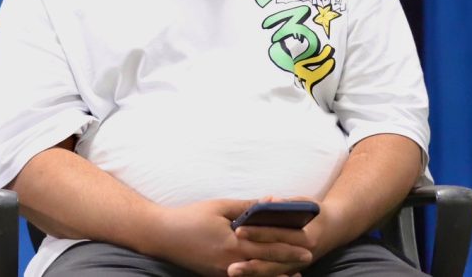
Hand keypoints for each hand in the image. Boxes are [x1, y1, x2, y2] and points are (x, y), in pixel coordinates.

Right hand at [147, 199, 313, 276]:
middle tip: (308, 257)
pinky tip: (268, 276)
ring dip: (277, 274)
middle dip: (289, 260)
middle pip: (268, 262)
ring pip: (257, 275)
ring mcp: (223, 272)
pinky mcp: (217, 276)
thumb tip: (270, 202)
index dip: (290, 243)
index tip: (308, 241)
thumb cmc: (189, 218)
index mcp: (233, 243)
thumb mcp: (219, 207)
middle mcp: (231, 262)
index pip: (269, 244)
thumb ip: (247, 207)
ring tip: (295, 273)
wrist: (162, 237)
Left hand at [227, 196, 335, 276]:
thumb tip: (271, 200)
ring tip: (232, 272)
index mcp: (306, 237)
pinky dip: (260, 275)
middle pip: (275, 261)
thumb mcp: (304, 203)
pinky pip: (275, 274)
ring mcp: (298, 264)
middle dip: (252, 264)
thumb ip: (287, 203)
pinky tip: (243, 275)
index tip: (237, 231)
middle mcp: (304, 254)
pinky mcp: (293, 269)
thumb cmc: (315, 213)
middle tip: (230, 266)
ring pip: (274, 272)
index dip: (258, 233)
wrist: (335, 229)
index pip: (279, 235)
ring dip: (254, 273)